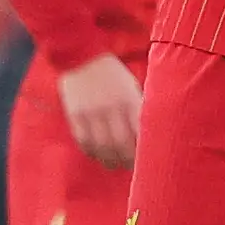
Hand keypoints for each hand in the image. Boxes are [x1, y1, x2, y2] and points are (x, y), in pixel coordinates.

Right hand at [57, 53, 140, 168]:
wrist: (82, 57)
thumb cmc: (113, 73)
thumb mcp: (132, 87)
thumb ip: (138, 108)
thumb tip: (147, 133)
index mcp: (130, 101)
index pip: (140, 133)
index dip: (145, 151)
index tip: (149, 159)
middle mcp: (110, 109)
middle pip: (121, 145)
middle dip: (128, 160)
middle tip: (134, 168)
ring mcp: (91, 113)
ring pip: (101, 147)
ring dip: (110, 160)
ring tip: (116, 164)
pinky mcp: (75, 115)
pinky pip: (83, 141)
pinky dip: (92, 152)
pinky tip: (98, 155)